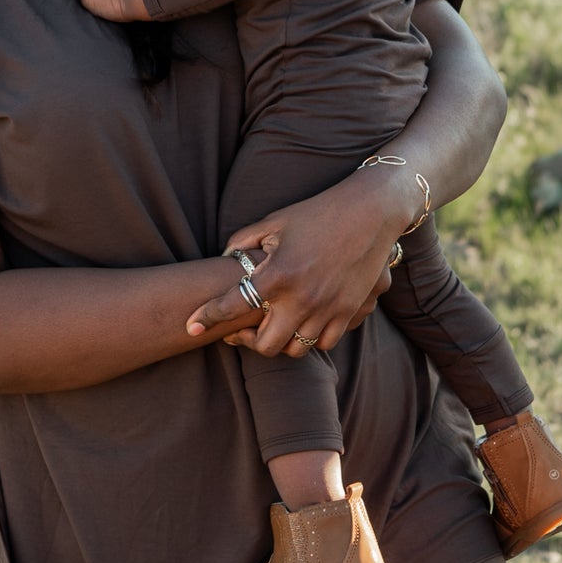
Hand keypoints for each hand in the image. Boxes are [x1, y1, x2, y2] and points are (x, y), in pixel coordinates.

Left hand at [185, 168, 414, 354]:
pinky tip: (302, 322)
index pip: (233, 304)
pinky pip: (324, 343)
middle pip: (266, 346)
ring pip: (296, 350)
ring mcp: (328, 309)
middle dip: (249, 341)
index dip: (207, 317)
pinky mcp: (349, 312)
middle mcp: (302, 299)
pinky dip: (310, 339)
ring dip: (280, 341)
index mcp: (278, 274)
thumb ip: (244, 241)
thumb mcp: (275, 220)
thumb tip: (225, 257)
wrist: (370, 213)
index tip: (191, 326)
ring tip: (273, 325)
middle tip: (241, 329)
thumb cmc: (318, 213)